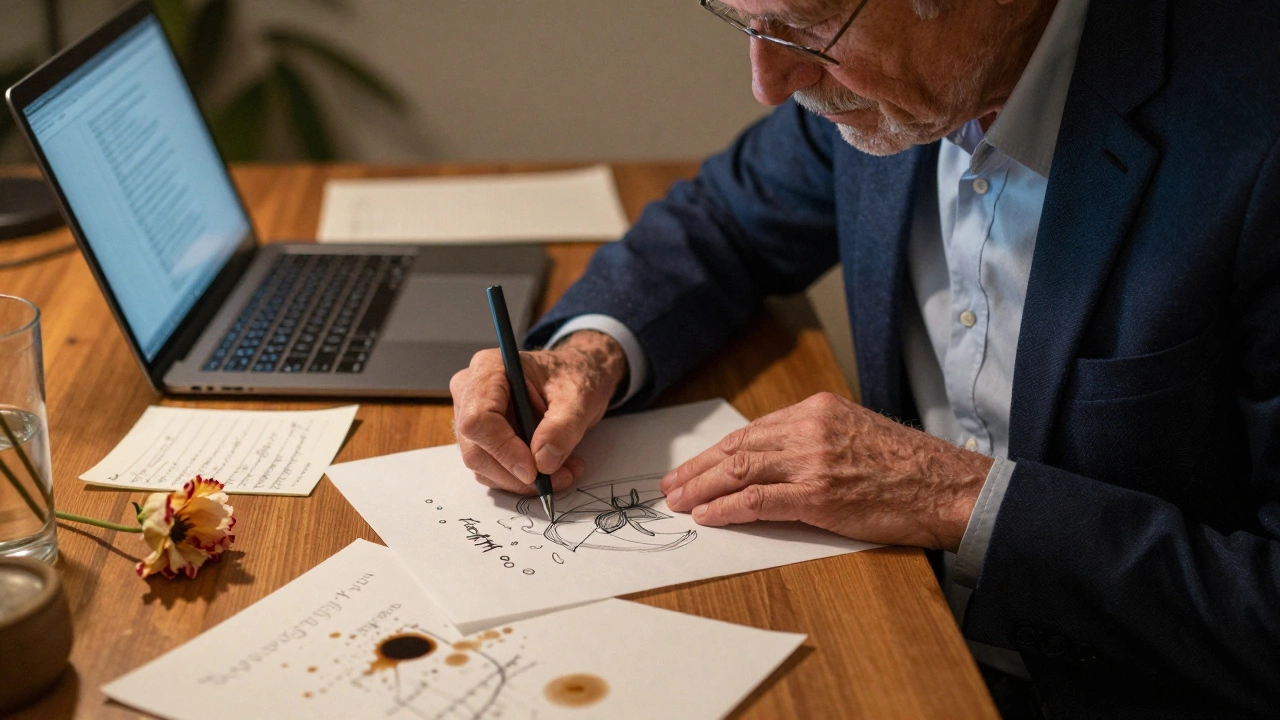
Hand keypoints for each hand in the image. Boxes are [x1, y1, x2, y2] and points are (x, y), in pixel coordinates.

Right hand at [450, 330, 627, 494]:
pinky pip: (492, 469)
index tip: (534, 469)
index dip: (503, 449)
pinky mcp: (482, 438)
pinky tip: (552, 469)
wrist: (577, 376)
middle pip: (476, 448)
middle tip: (559, 477)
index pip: (478, 418)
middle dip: (517, 473)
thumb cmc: (574, 375)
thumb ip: (563, 427)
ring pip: (483, 465)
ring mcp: (472, 416)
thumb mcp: (579, 396)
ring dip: (522, 480)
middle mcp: (471, 391)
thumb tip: (543, 461)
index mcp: (489, 368)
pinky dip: (522, 479)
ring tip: (564, 472)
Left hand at [660, 392, 992, 551]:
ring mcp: (813, 461)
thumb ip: (814, 439)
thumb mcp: (855, 433)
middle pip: (738, 448)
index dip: (717, 452)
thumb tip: (772, 460)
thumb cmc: (908, 467)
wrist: (947, 486)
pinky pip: (758, 502)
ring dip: (703, 488)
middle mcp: (810, 428)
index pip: (752, 431)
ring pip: (741, 471)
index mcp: (817, 409)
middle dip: (699, 469)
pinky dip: (727, 509)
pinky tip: (707, 516)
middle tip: (671, 486)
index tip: (693, 467)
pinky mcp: (819, 495)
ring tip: (679, 503)